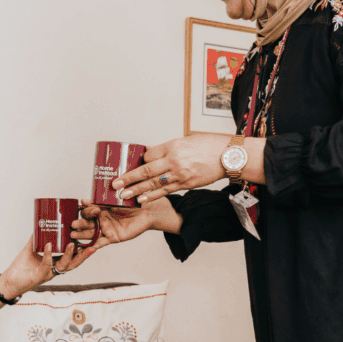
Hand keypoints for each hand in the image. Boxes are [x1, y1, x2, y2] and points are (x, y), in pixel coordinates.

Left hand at [0, 235, 94, 297]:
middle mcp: (53, 270)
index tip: (90, 242)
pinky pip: (46, 265)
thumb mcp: (30, 250)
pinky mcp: (39, 276)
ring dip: (69, 255)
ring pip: (63, 266)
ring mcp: (48, 274)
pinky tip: (49, 246)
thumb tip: (40, 225)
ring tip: (72, 244)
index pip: (72, 258)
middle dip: (83, 255)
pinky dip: (48, 255)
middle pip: (73, 264)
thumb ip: (36, 239)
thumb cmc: (20, 268)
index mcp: (54, 264)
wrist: (9, 280)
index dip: (82, 251)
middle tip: (91, 246)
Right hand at [73, 197, 180, 247]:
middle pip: (87, 222)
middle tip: (73, 223)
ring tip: (73, 235)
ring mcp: (106, 228)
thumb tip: (110, 183)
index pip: (89, 208)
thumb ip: (114, 192)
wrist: (147, 212)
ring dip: (81, 234)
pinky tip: (87, 248)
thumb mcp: (122, 196)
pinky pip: (101, 242)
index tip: (84, 203)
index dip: (86, 207)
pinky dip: (93, 246)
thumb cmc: (135, 202)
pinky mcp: (112, 237)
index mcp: (101, 208)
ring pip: (91, 232)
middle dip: (80, 222)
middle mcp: (101, 218)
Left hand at [112, 134, 228, 203]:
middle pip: (146, 170)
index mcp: (172, 146)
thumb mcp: (185, 141)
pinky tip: (141, 200)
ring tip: (123, 195)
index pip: (149, 155)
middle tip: (115, 184)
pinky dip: (152, 196)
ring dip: (137, 190)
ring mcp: (180, 174)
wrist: (228, 156)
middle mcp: (174, 160)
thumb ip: (169, 148)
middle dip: (129, 178)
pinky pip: (165, 191)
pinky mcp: (186, 184)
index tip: (132, 165)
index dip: (139, 161)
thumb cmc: (208, 145)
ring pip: (153, 183)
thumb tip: (153, 154)